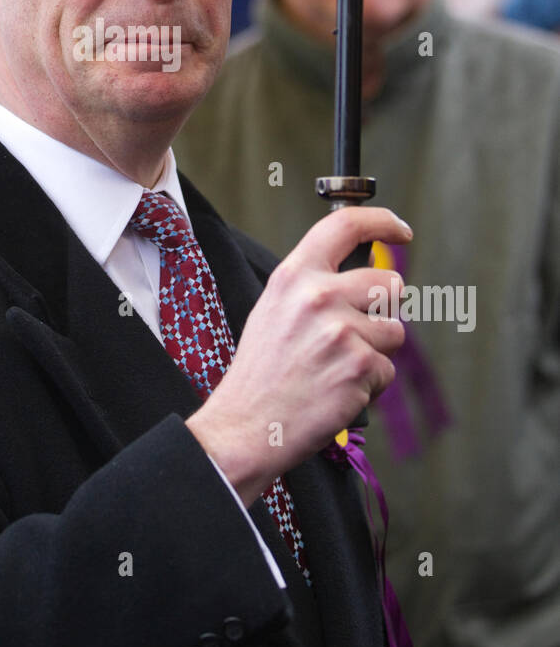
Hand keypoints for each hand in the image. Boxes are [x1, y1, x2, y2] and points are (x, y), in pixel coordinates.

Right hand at [186, 207, 410, 506]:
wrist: (246, 425)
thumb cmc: (262, 371)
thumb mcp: (275, 310)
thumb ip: (315, 285)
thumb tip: (365, 271)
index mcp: (294, 275)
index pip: (346, 225)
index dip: (383, 221)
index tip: (400, 229)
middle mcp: (318, 296)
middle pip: (389, 283)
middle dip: (382, 309)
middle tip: (354, 333)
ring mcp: (341, 332)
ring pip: (394, 331)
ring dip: (376, 351)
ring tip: (336, 367)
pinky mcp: (359, 367)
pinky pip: (387, 369)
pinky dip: (370, 384)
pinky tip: (337, 390)